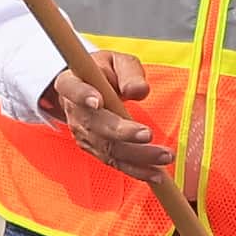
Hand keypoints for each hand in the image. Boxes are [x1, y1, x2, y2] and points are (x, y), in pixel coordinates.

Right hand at [37, 49, 169, 185]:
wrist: (89, 91)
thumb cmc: (104, 73)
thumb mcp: (117, 62)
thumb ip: (129, 73)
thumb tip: (138, 91)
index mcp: (72, 83)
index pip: (73, 89)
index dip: (83, 96)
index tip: (97, 101)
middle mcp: (74, 112)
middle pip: (96, 126)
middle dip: (122, 133)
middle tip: (147, 134)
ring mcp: (83, 135)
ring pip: (109, 149)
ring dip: (138, 156)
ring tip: (164, 156)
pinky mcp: (96, 150)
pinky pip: (117, 163)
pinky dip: (138, 170)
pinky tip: (157, 174)